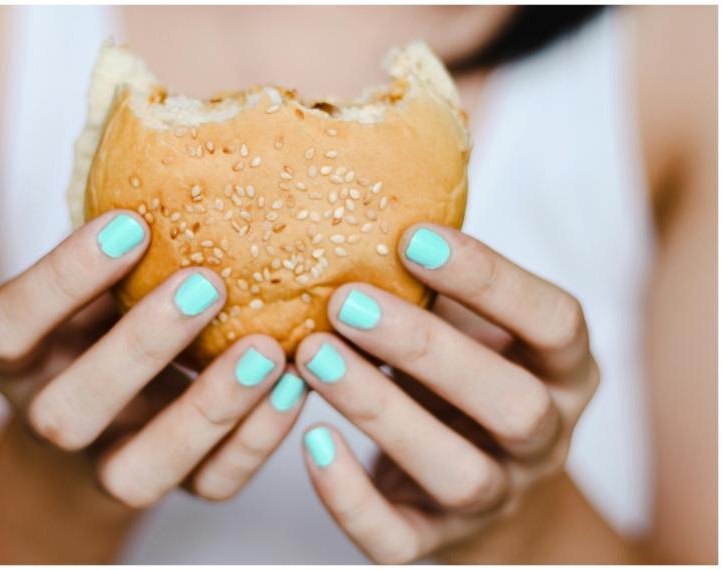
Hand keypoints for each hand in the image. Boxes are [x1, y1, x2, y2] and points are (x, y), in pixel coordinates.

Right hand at [0, 211, 307, 507]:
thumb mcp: (95, 281)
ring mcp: (108, 467)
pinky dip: (255, 442)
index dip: (61, 278)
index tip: (129, 223)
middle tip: (206, 283)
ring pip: (137, 472)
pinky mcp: (173, 491)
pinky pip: (208, 487)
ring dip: (206, 410)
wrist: (105, 426)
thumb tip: (187, 137)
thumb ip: (119, 242)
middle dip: (139, 347)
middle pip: (69, 410)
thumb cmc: (103, 323)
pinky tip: (294, 387)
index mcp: (16, 357)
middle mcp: (50, 418)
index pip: (9, 326)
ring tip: (268, 348)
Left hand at [293, 223, 598, 563]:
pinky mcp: (436, 544)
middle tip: (346, 302)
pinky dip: (350, 496)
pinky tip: (308, 442)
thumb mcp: (472, 328)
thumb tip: (371, 201)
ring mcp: (495, 499)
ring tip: (313, 355)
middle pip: (512, 405)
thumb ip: (445, 285)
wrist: (482, 495)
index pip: (553, 322)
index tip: (413, 237)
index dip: (489, 279)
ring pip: (458, 473)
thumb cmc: (466, 382)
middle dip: (428, 349)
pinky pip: (399, 540)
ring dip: (382, 412)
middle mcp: (543, 441)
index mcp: (564, 371)